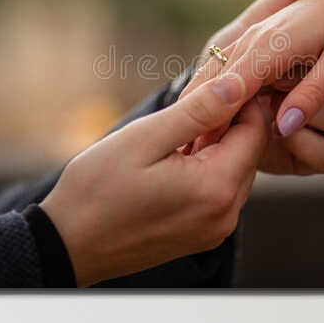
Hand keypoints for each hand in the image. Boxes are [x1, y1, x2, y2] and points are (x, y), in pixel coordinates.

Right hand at [40, 72, 268, 286]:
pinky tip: (175, 156)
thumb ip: (196, 112)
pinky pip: (219, 193)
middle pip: (249, 152)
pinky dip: (207, 168)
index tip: (219, 77)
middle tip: (194, 98)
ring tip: (178, 128)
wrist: (68, 246)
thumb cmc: (97, 191)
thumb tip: (236, 84)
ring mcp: (214, 230)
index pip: (255, 131)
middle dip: (230, 122)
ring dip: (217, 145)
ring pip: (235, 172)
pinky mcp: (201, 236)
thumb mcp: (144, 139)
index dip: (243, 98)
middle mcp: (225, 215)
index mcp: (215, 188)